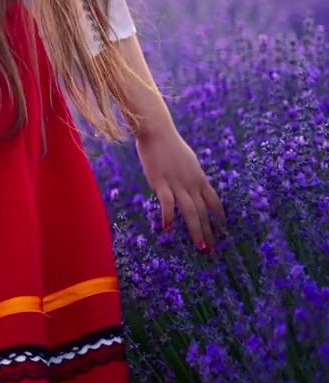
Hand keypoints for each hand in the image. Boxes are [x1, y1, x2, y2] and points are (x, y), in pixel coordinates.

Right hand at [137, 127, 225, 251]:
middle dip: (209, 232)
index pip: (214, 202)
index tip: (224, 230)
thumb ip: (190, 175)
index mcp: (199, 178)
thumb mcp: (187, 161)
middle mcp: (192, 184)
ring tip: (200, 246)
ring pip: (190, 211)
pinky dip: (168, 216)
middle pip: (203, 212)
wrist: (157, 132)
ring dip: (196, 230)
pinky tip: (167, 229)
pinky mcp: (161, 183)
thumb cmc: (170, 145)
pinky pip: (167, 203)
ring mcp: (177, 184)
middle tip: (212, 250)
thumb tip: (193, 184)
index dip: (220, 217)